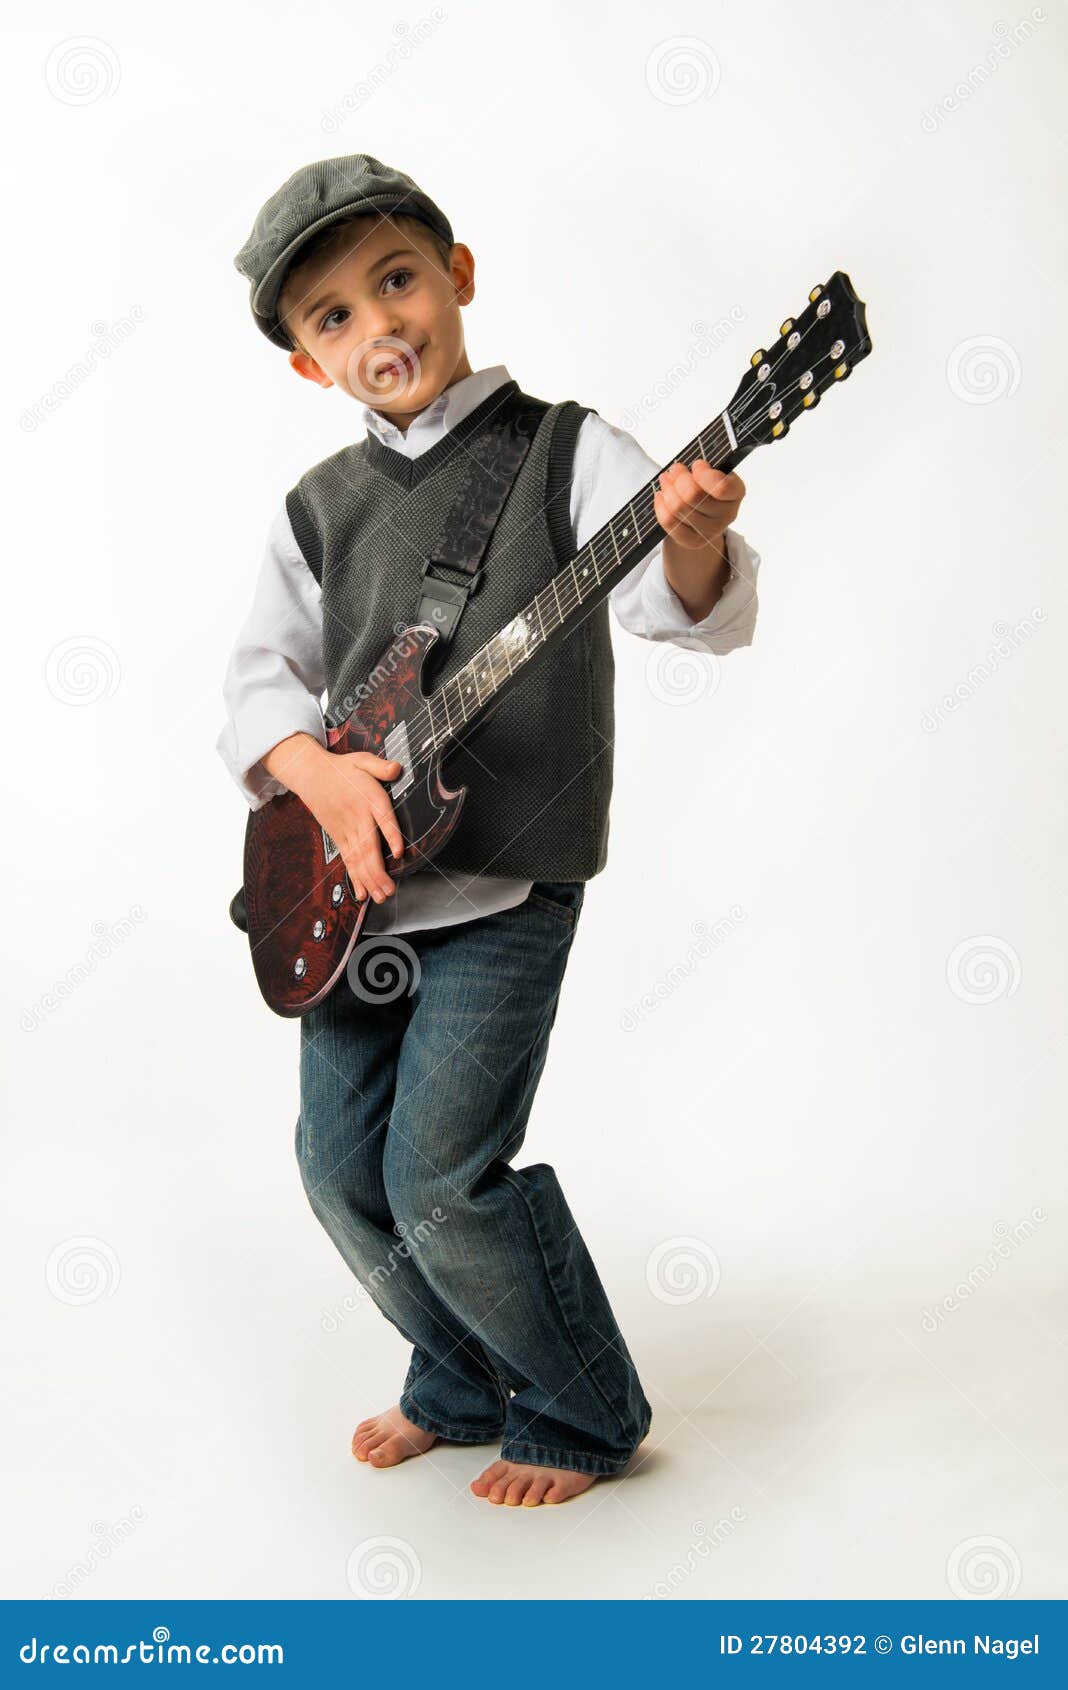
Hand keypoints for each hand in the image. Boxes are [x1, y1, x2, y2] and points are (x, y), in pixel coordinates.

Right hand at [302, 751, 404, 904]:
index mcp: (369, 799)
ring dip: (369, 880)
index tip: (398, 852)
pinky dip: (355, 877)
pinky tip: (363, 892)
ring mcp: (346, 830)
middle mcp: (358, 818)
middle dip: (378, 871)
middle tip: (389, 889)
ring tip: (380, 896)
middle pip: (368, 848)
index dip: (391, 836)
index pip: (383, 819)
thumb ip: (381, 766)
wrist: (310, 774)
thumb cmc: (340, 768)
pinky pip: (348, 860)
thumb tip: (395, 769)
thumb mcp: (362, 760)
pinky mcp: (339, 837)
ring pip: (358, 859)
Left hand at [653, 460, 745, 550]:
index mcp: (736, 492)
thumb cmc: (707, 485)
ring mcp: (711, 531)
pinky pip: (670, 521)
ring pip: (678, 507)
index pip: (721, 487)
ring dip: (667, 489)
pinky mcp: (694, 541)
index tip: (696, 465)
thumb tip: (678, 472)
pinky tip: (661, 496)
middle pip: (693, 495)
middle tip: (675, 469)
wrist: (704, 512)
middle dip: (679, 478)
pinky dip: (660, 506)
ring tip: (666, 480)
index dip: (703, 475)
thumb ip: (702, 469)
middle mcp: (728, 514)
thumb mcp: (712, 470)